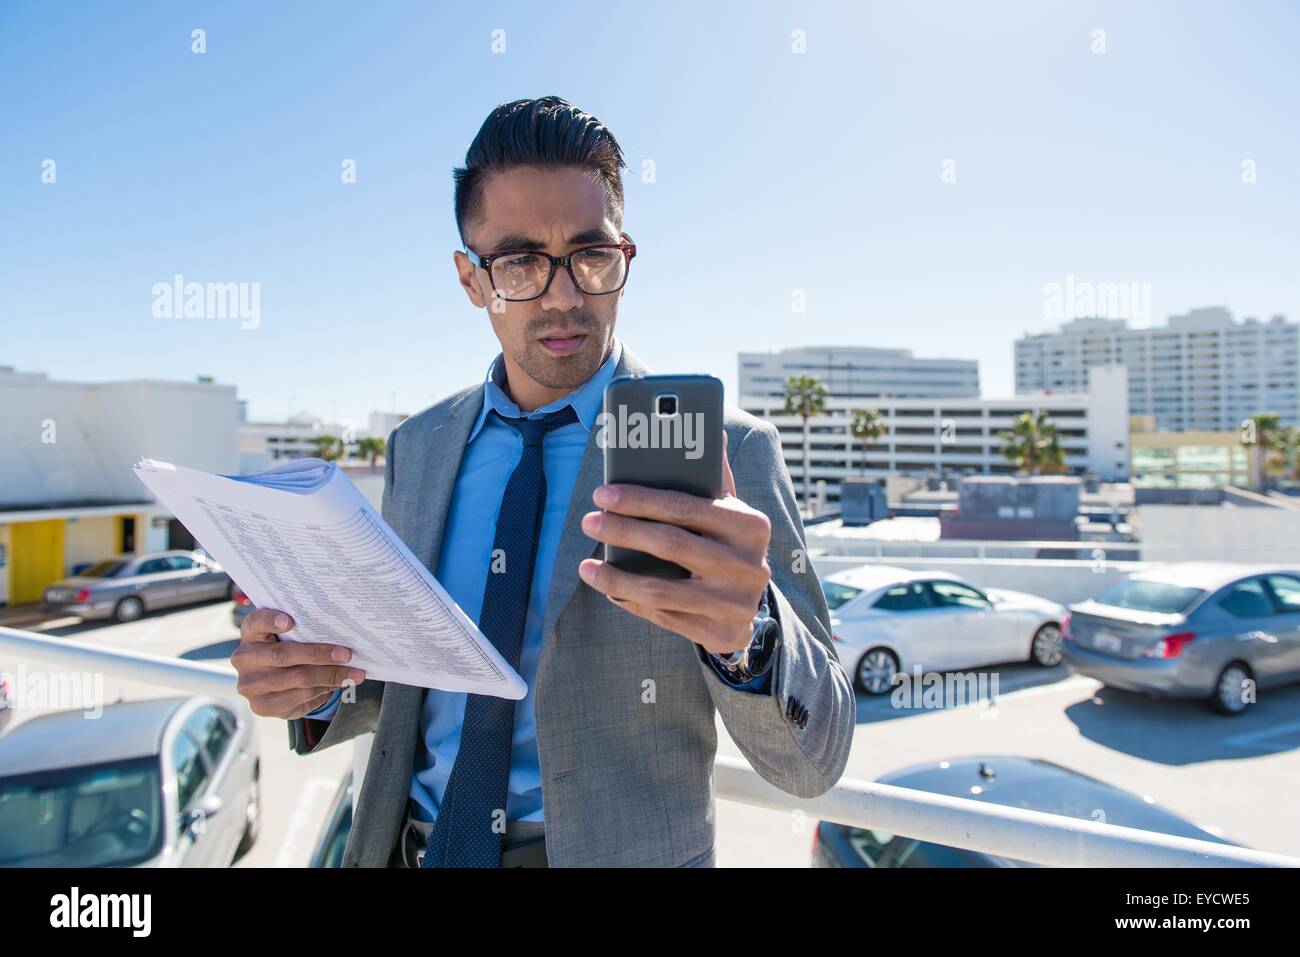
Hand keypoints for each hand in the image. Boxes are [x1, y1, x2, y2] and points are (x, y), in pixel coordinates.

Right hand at [231, 608, 364, 718]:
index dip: (271, 621)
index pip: (256, 622)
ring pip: (297, 680)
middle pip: (284, 656)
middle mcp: (244, 659)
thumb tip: (342, 634)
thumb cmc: (286, 647)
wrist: (271, 680)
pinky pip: (299, 700)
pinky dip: (323, 692)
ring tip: (354, 674)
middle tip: (347, 655)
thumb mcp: (289, 635)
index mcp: (250, 633)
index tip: (290, 621)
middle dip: (320, 655)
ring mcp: (250, 685)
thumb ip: (303, 630)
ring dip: (331, 677)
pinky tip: (338, 685)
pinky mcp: (262, 706)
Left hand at [578, 432, 771, 654]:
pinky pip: (662, 617)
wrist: (751, 609)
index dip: (639, 499)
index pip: (686, 506)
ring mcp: (734, 603)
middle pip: (670, 544)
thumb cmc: (728, 547)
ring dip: (615, 578)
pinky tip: (607, 588)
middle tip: (588, 521)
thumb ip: (714, 478)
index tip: (602, 493)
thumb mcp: (729, 513)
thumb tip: (709, 431)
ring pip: (661, 590)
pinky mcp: (719, 634)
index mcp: (751, 525)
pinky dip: (629, 601)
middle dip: (622, 531)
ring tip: (586, 566)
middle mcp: (748, 566)